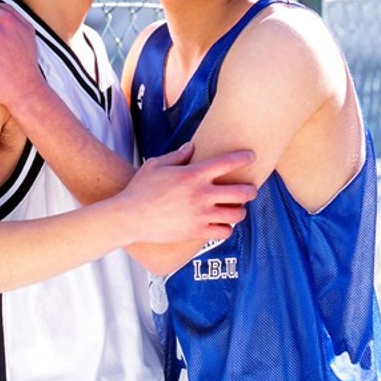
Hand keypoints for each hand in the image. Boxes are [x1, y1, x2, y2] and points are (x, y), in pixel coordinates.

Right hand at [119, 143, 255, 243]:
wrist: (130, 217)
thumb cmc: (140, 188)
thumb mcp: (156, 165)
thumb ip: (177, 156)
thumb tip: (191, 147)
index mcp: (193, 174)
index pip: (228, 163)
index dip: (244, 158)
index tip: (251, 156)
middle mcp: (202, 194)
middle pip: (242, 192)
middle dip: (250, 189)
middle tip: (249, 189)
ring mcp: (201, 215)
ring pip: (237, 214)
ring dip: (240, 211)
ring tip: (236, 209)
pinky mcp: (197, 232)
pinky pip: (224, 232)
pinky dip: (227, 228)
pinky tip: (222, 224)